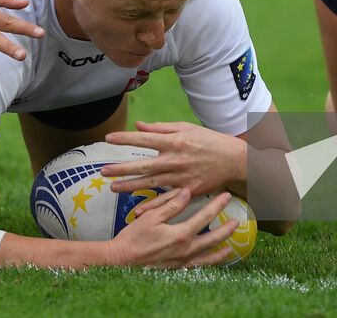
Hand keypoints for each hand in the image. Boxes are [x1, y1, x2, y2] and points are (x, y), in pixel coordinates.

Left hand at [102, 121, 244, 197]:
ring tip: (113, 188)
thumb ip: (161, 128)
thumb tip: (138, 125)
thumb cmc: (209, 140)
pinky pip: (167, 200)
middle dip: (122, 168)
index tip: (108, 138)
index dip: (125, 139)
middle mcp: (176, 159)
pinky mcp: (189, 191)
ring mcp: (182, 176)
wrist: (234, 159)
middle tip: (103, 171)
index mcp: (175, 141)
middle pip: (144, 164)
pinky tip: (138, 210)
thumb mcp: (186, 128)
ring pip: (151, 183)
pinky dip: (153, 207)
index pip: (144, 138)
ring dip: (131, 186)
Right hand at [106, 188, 237, 268]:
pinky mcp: (176, 269)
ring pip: (207, 257)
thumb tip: (187, 193)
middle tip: (237, 221)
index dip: (217, 205)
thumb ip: (171, 204)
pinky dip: (206, 265)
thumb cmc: (133, 237)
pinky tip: (209, 262)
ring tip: (230, 248)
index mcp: (181, 235)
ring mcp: (182, 262)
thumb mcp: (151, 216)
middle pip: (212, 239)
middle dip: (226, 229)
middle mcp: (185, 250)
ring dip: (220, 252)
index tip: (226, 196)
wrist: (121, 261)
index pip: (204, 217)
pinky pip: (197, 267)